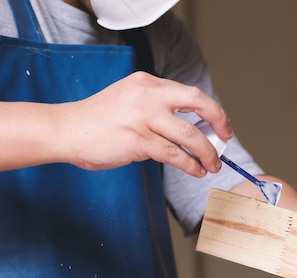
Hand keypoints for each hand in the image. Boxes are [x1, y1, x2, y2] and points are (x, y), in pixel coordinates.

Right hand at [58, 71, 232, 176]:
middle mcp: (148, 96)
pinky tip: (196, 171)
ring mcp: (143, 118)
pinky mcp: (138, 141)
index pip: (190, 94)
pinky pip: (174, 155)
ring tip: (212, 165)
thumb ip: (158, 108)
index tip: (222, 125)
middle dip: (219, 121)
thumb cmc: (100, 120)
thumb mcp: (130, 100)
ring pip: (190, 136)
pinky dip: (190, 165)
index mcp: (148, 83)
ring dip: (207, 153)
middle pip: (198, 102)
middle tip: (226, 140)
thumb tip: (193, 131)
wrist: (67, 130)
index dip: (212, 110)